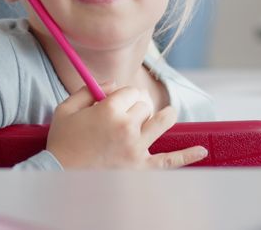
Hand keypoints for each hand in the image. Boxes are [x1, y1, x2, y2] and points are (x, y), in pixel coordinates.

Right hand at [46, 83, 207, 168]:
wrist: (58, 177)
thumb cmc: (62, 143)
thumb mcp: (66, 109)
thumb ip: (88, 89)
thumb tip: (113, 85)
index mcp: (109, 110)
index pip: (130, 91)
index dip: (123, 95)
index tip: (115, 102)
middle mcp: (126, 127)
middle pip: (144, 106)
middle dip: (136, 107)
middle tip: (124, 117)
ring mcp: (136, 149)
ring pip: (161, 123)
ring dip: (164, 116)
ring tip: (166, 114)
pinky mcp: (141, 168)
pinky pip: (169, 161)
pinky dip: (186, 156)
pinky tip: (202, 151)